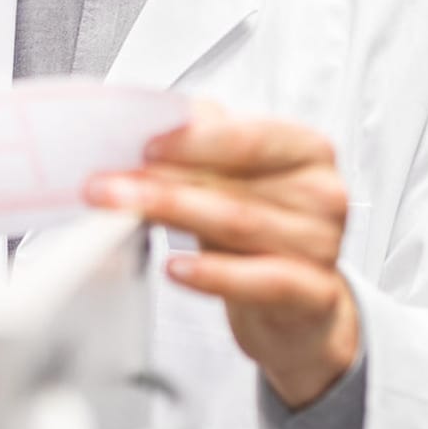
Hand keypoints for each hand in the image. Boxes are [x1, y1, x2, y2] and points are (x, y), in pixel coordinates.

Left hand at [82, 100, 357, 408]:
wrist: (298, 305)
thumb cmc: (260, 228)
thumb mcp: (237, 179)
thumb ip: (205, 145)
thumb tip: (156, 123)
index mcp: (306, 149)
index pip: (247, 137)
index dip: (192, 140)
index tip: (142, 145)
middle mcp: (321, 193)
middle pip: (232, 183)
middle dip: (161, 181)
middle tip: (105, 185)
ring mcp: (322, 245)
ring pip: (238, 225)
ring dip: (171, 215)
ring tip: (122, 214)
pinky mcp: (314, 294)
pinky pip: (260, 281)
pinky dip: (213, 274)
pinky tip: (175, 268)